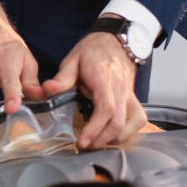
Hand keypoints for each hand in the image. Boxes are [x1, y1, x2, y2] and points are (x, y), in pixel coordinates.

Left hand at [41, 19, 146, 149]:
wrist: (116, 41)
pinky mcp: (134, 99)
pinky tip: (112, 136)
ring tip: (96, 143)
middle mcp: (121, 90)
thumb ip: (62, 78)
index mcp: (104, 80)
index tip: (82, 140)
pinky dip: (127, 133)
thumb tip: (47, 89)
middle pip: (119, 122)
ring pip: (132, 124)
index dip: (95, 128)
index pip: (105, 109)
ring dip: (115, 139)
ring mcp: (130, 95)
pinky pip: (138, 121)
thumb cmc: (94, 51)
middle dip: (102, 140)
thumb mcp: (73, 60)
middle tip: (83, 146)